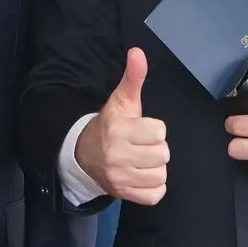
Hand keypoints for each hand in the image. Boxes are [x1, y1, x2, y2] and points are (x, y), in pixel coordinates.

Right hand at [73, 48, 168, 204]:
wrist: (85, 153)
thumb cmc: (112, 124)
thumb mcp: (122, 100)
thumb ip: (133, 77)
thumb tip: (138, 52)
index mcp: (118, 129)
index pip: (159, 132)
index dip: (154, 129)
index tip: (141, 128)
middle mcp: (117, 155)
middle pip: (163, 154)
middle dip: (156, 148)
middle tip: (141, 145)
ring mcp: (119, 177)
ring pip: (160, 175)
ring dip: (156, 168)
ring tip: (142, 160)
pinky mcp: (123, 194)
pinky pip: (155, 195)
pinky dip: (153, 187)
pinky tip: (143, 175)